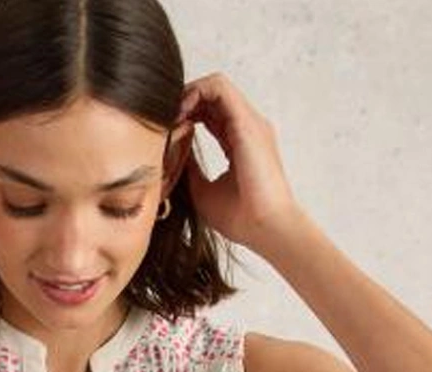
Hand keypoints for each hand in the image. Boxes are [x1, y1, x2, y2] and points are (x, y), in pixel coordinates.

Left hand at [173, 72, 300, 252]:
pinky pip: (219, 87)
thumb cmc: (240, 217)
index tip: (168, 131)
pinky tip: (182, 113)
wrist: (265, 227)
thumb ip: (190, 167)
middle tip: (165, 120)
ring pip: (215, 85)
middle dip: (185, 100)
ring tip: (173, 115)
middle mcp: (247, 127)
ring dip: (189, 93)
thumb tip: (172, 150)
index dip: (187, 114)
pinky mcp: (246, 121)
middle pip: (212, 95)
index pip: (212, 113)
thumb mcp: (202, 190)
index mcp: (240, 142)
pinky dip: (196, 92)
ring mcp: (249, 122)